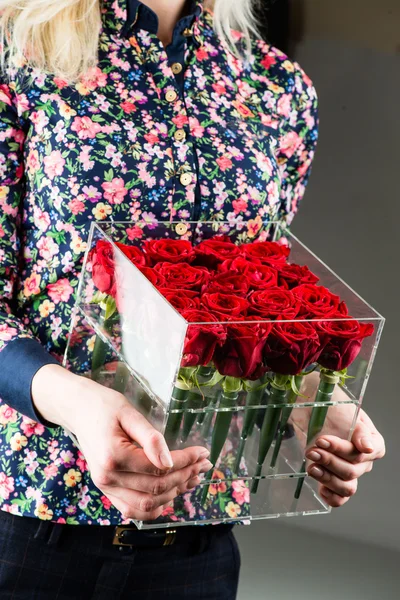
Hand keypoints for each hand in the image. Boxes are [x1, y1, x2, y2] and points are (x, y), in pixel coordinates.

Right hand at [32, 365, 211, 520]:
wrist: (79, 411)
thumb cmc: (105, 407)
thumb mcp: (130, 414)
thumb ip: (151, 438)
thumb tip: (170, 462)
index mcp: (113, 457)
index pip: (159, 469)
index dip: (185, 462)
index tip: (203, 452)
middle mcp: (107, 477)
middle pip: (156, 488)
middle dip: (185, 476)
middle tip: (204, 464)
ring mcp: (105, 487)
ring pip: (147, 504)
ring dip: (174, 493)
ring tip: (193, 478)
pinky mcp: (107, 490)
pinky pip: (132, 510)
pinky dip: (154, 507)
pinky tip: (171, 495)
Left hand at [306, 409, 385, 506]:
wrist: (310, 408)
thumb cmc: (331, 407)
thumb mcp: (346, 412)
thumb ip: (359, 431)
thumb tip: (368, 448)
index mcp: (372, 443)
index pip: (362, 455)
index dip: (341, 450)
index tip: (323, 440)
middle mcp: (363, 460)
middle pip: (351, 472)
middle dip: (329, 461)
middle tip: (313, 450)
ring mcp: (347, 470)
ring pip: (346, 487)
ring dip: (327, 478)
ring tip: (312, 466)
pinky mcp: (332, 477)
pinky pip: (338, 498)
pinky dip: (330, 496)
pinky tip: (320, 487)